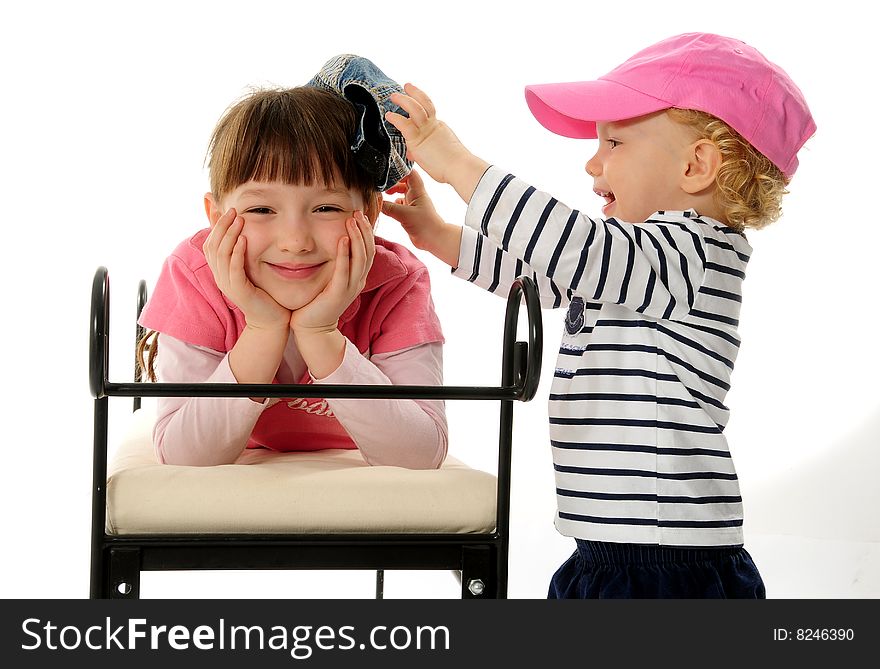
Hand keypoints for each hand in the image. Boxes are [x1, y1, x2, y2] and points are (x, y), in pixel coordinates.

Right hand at [203, 208, 290, 330]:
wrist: (271, 320)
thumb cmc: (264, 293)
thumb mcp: (250, 270)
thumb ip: (244, 253)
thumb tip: (244, 233)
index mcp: (221, 271)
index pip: (210, 244)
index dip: (214, 226)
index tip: (223, 208)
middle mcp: (220, 277)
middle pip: (212, 246)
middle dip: (221, 226)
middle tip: (233, 210)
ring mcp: (228, 284)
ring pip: (221, 255)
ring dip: (229, 235)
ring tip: (239, 220)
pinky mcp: (239, 291)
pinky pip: (234, 269)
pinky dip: (237, 253)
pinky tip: (244, 240)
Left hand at [289, 210, 375, 335]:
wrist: (312, 327)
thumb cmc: (318, 301)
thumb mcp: (331, 277)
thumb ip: (337, 262)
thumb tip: (334, 241)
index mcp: (357, 277)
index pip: (368, 250)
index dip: (366, 232)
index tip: (359, 214)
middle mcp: (358, 281)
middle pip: (368, 251)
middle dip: (364, 230)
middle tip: (358, 212)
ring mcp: (350, 288)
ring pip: (360, 258)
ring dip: (357, 237)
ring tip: (352, 220)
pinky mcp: (338, 294)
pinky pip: (344, 271)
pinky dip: (345, 255)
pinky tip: (342, 239)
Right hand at [382, 170, 446, 250]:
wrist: (434, 239)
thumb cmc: (425, 225)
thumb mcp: (404, 214)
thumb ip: (389, 207)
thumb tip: (377, 202)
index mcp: (417, 191)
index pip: (409, 173)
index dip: (399, 170)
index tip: (387, 172)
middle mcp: (415, 195)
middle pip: (403, 182)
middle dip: (393, 182)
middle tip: (383, 186)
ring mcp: (413, 204)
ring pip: (401, 193)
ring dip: (393, 192)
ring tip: (384, 195)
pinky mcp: (410, 213)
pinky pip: (400, 204)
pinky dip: (393, 204)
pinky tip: (388, 207)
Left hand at [386, 84, 489, 201]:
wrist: (460, 168)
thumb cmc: (452, 168)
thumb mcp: (437, 156)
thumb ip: (423, 153)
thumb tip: (412, 153)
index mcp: (439, 129)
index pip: (428, 114)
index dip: (420, 106)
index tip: (411, 101)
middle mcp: (434, 126)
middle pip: (425, 103)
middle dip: (415, 93)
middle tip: (407, 86)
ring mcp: (427, 131)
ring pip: (415, 108)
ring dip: (403, 100)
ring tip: (394, 96)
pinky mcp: (418, 140)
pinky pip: (404, 124)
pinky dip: (395, 118)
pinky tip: (388, 115)